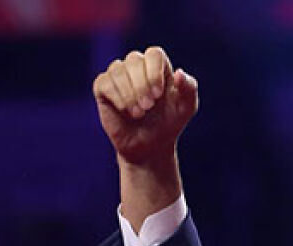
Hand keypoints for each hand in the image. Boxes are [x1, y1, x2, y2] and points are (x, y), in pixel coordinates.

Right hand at [93, 46, 197, 164]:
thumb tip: (179, 72)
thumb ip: (189, 89)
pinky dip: (117, 98)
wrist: (150, 145)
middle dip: (142, 85)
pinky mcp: (103, 87)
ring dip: (129, 94)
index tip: (159, 94)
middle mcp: (136, 67)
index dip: (154, 72)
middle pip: (134, 60)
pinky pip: (104, 82)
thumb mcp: (186, 108)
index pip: (154, 54)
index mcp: (158, 67)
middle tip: (149, 106)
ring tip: (139, 114)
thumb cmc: (169, 122)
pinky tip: (126, 111)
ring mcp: (118, 75)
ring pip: (118, 70)